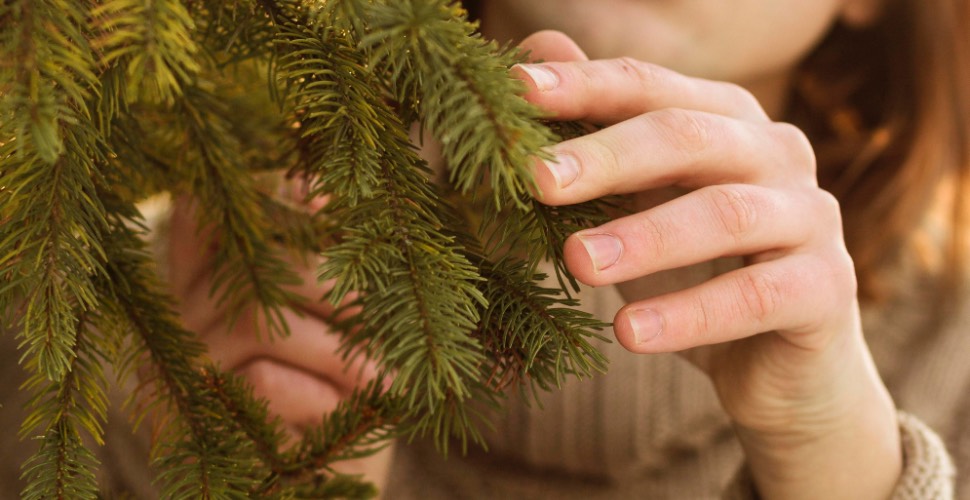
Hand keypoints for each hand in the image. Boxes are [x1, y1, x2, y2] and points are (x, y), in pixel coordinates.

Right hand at [166, 191, 392, 487]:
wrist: (317, 482)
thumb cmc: (338, 389)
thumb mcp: (338, 319)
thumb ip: (322, 260)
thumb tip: (326, 191)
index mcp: (213, 276)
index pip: (206, 209)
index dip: (266, 191)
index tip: (329, 198)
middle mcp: (183, 310)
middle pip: (257, 260)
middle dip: (335, 288)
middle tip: (381, 321)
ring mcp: (185, 362)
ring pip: (261, 318)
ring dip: (340, 350)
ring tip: (382, 377)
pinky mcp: (198, 415)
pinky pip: (267, 382)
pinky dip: (323, 397)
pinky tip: (344, 412)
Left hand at [515, 31, 900, 498]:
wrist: (777, 362)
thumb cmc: (695, 271)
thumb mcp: (638, 202)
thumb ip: (595, 132)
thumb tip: (537, 46)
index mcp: (725, 120)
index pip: (649, 87)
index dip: (584, 85)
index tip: (516, 90)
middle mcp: (776, 151)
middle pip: (688, 136)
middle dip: (607, 155)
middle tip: (537, 180)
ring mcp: (810, 216)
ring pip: (725, 214)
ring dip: (645, 238)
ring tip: (577, 263)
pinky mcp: (827, 288)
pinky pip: (756, 296)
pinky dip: (689, 314)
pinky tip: (628, 332)